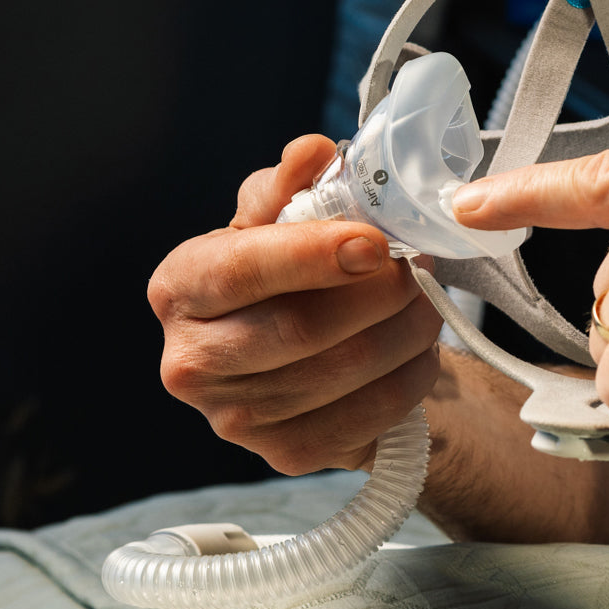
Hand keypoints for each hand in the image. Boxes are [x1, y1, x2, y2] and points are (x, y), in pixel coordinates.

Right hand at [149, 135, 442, 473]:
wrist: (307, 358)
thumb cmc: (288, 277)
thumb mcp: (280, 220)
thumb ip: (291, 186)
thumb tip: (313, 153)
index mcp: (181, 287)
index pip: (243, 269)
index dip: (313, 254)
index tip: (375, 243)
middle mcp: (192, 359)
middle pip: (301, 329)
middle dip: (380, 294)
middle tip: (420, 267)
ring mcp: (234, 418)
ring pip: (345, 372)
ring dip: (407, 332)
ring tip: (427, 302)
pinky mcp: (285, 455)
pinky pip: (368, 417)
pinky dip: (410, 379)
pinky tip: (420, 353)